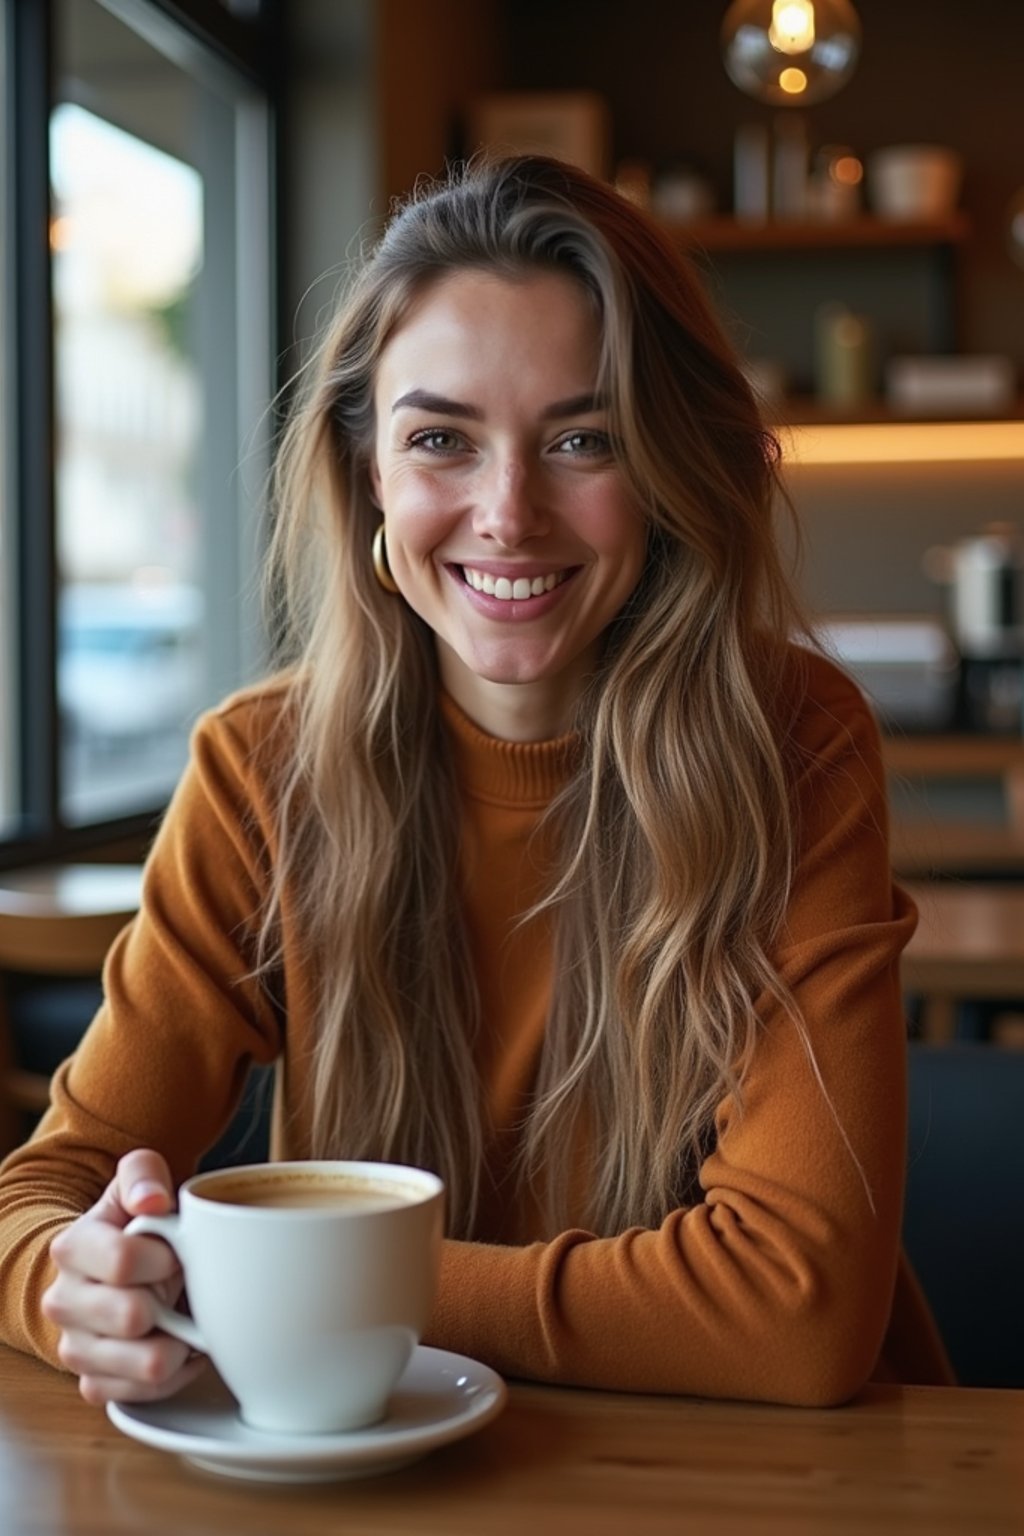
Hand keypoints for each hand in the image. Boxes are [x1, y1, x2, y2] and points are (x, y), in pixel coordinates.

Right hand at [42, 1149, 205, 1404]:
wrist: (109, 1269)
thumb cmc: (134, 1224)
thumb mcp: (139, 1181)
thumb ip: (144, 1174)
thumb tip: (153, 1201)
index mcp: (71, 1248)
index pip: (123, 1260)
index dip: (165, 1256)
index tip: (175, 1251)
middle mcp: (63, 1303)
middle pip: (134, 1316)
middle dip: (170, 1298)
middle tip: (176, 1285)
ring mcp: (75, 1348)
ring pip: (149, 1364)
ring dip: (179, 1340)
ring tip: (179, 1315)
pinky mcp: (94, 1384)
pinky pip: (151, 1391)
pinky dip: (177, 1370)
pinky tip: (176, 1340)